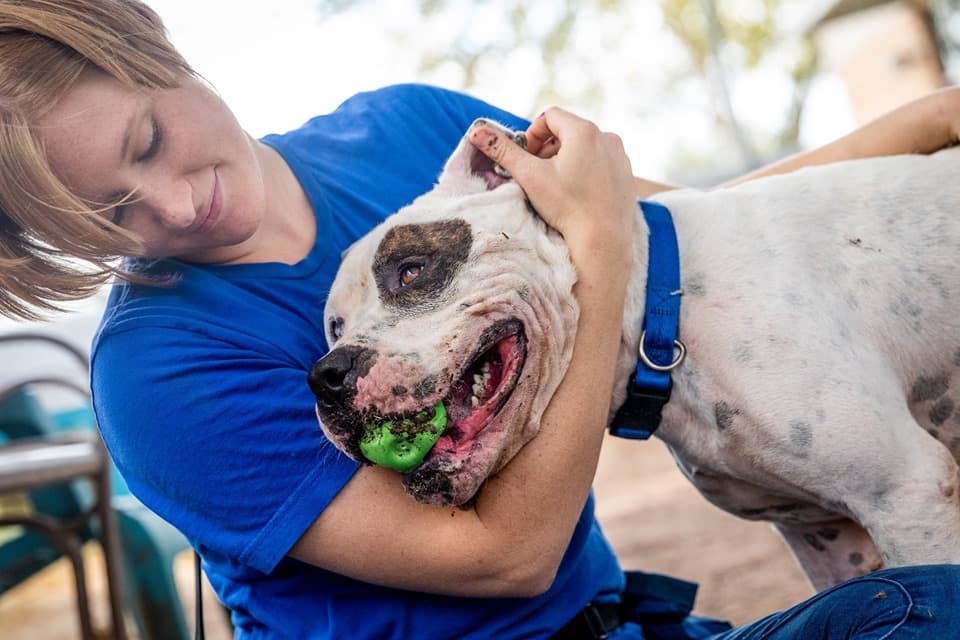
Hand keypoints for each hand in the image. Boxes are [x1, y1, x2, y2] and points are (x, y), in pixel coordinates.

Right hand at [469, 108, 635, 278]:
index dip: (532, 134)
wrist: (603, 241)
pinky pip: (602, 163)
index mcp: (584, 131)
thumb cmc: (567, 207)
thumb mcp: (529, 176)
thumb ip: (502, 151)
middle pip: (569, 131)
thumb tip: (477, 132)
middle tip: (538, 173)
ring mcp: (621, 156)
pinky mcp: (627, 175)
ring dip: (568, 159)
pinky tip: (578, 194)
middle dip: (549, 148)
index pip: (550, 117)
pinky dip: (587, 171)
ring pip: (586, 147)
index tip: (527, 157)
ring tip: (558, 185)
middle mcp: (608, 137)